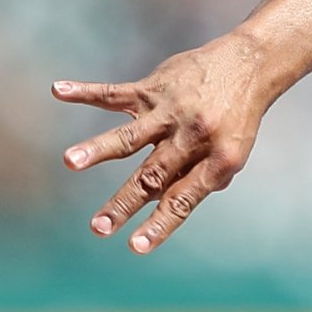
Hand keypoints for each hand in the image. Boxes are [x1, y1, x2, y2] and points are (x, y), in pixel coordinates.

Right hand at [54, 35, 283, 253]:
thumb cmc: (235, 119)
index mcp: (217, 160)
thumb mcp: (231, 154)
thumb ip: (196, 181)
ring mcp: (171, 112)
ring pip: (130, 135)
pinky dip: (85, 92)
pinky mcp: (154, 88)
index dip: (160, 224)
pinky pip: (115, 93)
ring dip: (98, 148)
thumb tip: (159, 208)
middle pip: (152, 175)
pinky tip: (60, 91)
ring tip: (70, 161)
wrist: (252, 64)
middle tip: (97, 227)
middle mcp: (193, 137)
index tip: (135, 247)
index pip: (183, 199)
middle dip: (123, 203)